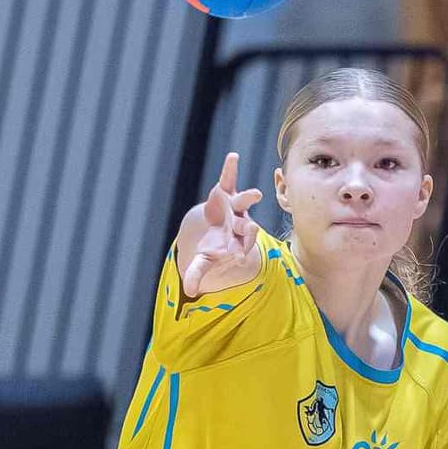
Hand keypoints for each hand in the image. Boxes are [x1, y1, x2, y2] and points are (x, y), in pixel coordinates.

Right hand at [170, 151, 264, 298]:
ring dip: (249, 197)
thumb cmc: (213, 249)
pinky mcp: (225, 192)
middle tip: (253, 230)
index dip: (240, 251)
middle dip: (249, 229)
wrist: (215, 231)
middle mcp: (240, 225)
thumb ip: (198, 274)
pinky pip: (229, 179)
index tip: (239, 256)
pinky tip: (233, 157)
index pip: (241, 249)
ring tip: (257, 194)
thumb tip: (190, 292)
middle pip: (247, 227)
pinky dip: (230, 169)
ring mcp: (235, 208)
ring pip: (243, 202)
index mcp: (237, 244)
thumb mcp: (204, 262)